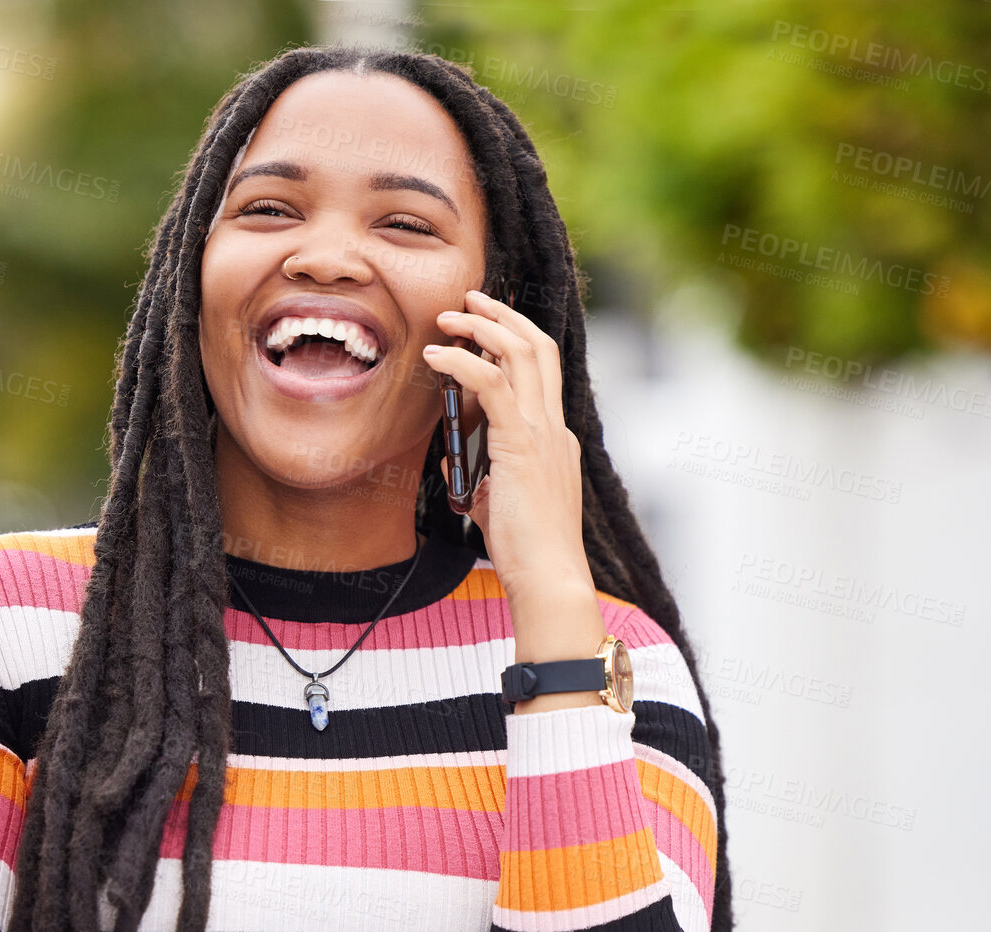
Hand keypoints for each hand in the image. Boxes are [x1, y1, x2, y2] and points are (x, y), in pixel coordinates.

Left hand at [424, 289, 592, 598]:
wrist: (548, 576)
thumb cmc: (526, 550)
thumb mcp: (499, 504)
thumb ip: (484, 476)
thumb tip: (453, 459)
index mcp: (554, 438)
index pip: (540, 372)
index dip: (514, 338)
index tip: (485, 323)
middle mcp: (554, 426)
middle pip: (537, 346)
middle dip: (502, 314)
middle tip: (470, 297)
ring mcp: (543, 431)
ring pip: (520, 352)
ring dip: (481, 325)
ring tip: (448, 315)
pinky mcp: (522, 442)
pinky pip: (492, 383)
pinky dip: (462, 361)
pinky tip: (436, 356)